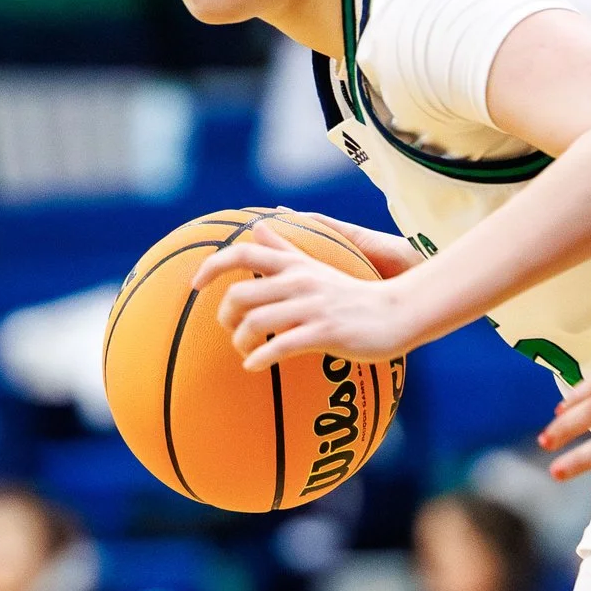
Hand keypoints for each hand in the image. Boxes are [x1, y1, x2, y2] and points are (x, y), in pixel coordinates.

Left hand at [191, 222, 421, 369]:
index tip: (194, 285)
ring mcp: (312, 307)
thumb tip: (259, 223)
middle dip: (226, 316)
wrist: (396, 313)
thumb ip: (286, 248)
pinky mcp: (325, 332)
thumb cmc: (353, 294)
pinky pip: (281, 347)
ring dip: (241, 341)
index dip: (211, 267)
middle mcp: (300, 282)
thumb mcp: (317, 266)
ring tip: (245, 351)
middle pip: (241, 293)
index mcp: (295, 265)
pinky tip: (254, 367)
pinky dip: (259, 360)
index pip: (244, 253)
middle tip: (230, 329)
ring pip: (256, 322)